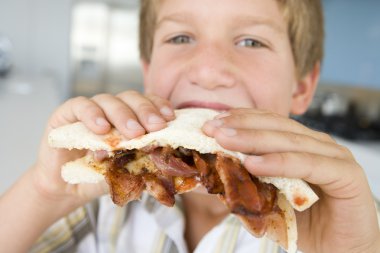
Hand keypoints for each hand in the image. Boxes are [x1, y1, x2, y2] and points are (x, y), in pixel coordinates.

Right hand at [33, 91, 174, 210]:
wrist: (67, 189)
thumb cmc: (100, 177)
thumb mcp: (126, 172)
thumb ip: (142, 164)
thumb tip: (166, 165)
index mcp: (129, 118)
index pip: (147, 103)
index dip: (159, 106)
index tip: (169, 118)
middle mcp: (111, 109)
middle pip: (131, 98)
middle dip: (145, 112)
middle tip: (155, 127)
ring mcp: (90, 109)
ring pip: (109, 101)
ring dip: (123, 115)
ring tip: (133, 133)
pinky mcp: (66, 113)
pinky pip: (80, 106)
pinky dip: (92, 115)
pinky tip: (102, 129)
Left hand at [203, 108, 379, 252]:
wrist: (341, 250)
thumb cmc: (304, 223)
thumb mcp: (268, 199)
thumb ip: (247, 183)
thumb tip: (213, 174)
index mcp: (301, 144)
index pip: (268, 122)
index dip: (240, 119)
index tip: (211, 123)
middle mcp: (318, 144)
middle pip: (276, 127)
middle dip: (241, 126)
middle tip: (212, 129)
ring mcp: (334, 156)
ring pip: (290, 142)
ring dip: (254, 140)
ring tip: (225, 141)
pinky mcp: (347, 174)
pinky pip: (308, 164)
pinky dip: (279, 162)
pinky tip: (254, 164)